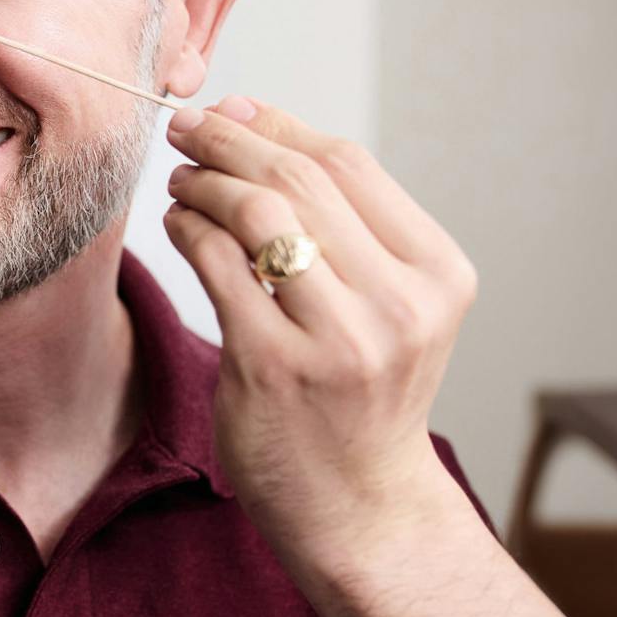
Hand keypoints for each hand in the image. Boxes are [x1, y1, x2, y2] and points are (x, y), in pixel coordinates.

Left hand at [160, 95, 478, 565]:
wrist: (361, 507)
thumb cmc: (361, 395)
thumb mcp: (387, 305)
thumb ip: (340, 223)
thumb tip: (254, 117)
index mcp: (437, 274)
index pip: (349, 164)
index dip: (278, 126)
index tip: (233, 109)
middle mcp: (398, 303)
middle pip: (298, 180)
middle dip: (229, 141)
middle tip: (186, 129)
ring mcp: (338, 338)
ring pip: (256, 213)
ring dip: (202, 182)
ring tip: (179, 180)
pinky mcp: (274, 366)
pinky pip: (216, 264)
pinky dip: (187, 230)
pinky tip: (178, 227)